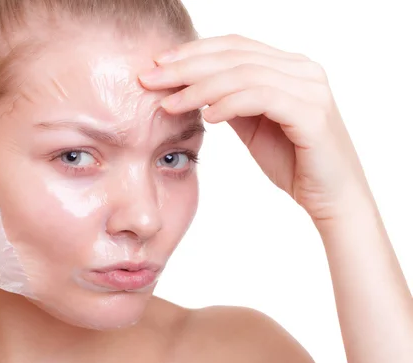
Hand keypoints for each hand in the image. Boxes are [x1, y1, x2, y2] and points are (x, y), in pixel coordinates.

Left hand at [139, 34, 371, 221]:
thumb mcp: (253, 125)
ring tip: (169, 104)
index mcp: (288, 66)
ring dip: (199, 88)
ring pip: (244, 75)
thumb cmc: (293, 161)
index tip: (157, 64)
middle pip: (234, 56)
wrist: (331, 198)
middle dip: (186, 66)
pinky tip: (207, 117)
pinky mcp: (312, 114)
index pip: (234, 46)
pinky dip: (229, 104)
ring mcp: (310, 89)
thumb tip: (194, 87)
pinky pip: (262, 98)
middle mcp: (302, 69)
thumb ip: (231, 101)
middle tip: (149, 78)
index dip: (193, 51)